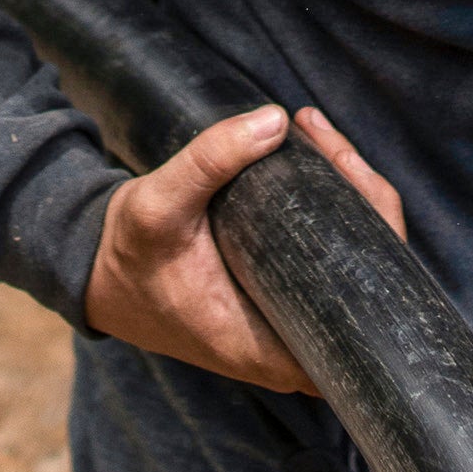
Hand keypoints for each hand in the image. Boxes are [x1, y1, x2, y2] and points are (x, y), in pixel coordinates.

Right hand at [79, 104, 405, 394]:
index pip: (363, 302)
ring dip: (347, 195)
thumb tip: (275, 119)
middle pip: (370, 276)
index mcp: (271, 352)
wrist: (98, 276)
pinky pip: (329, 259)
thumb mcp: (155, 206)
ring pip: (354, 264)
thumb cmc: (126, 255)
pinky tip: (316, 161)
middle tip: (320, 137)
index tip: (344, 165)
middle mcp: (293, 352)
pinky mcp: (284, 306)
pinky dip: (330, 209)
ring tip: (315, 137)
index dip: (374, 228)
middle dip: (362, 196)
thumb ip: (208, 163)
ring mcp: (291, 330)